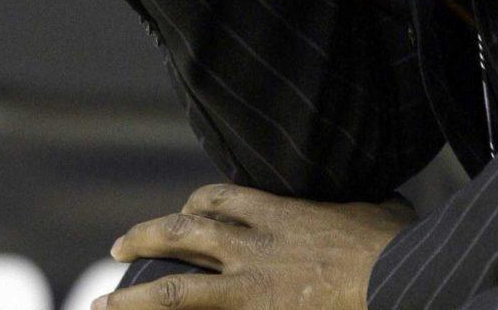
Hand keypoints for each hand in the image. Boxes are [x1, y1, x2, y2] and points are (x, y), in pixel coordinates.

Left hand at [96, 183, 416, 308]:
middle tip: (120, 245)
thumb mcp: (374, 207)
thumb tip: (383, 204)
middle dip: (148, 236)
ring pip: (177, 289)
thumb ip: (357, 208)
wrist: (395, 275)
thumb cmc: (392, 244)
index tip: (185, 210)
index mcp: (279, 212)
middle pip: (184, 231)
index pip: (219, 199)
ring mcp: (252, 287)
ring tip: (102, 306)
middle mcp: (255, 245)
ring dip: (135, 298)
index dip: (195, 203)